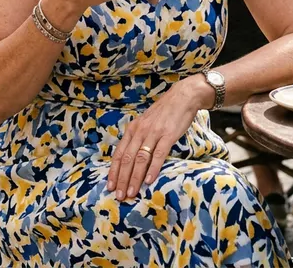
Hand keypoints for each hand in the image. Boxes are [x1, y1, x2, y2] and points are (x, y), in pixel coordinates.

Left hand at [108, 77, 210, 200]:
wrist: (182, 97)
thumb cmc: (164, 113)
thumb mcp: (146, 123)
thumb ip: (138, 138)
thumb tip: (131, 158)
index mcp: (132, 129)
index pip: (119, 153)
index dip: (114, 171)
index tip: (110, 186)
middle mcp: (140, 131)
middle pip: (127, 158)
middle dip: (121, 179)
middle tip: (119, 196)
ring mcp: (153, 133)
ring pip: (140, 159)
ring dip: (134, 177)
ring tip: (131, 192)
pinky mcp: (168, 135)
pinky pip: (158, 154)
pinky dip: (152, 168)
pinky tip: (149, 181)